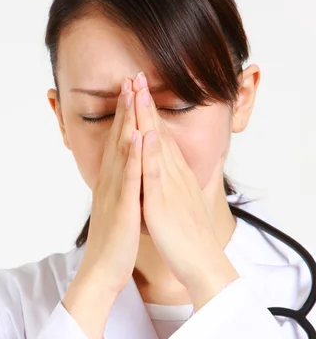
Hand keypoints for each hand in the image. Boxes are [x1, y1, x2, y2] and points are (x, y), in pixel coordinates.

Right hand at [77, 77, 142, 295]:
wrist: (103, 271)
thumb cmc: (113, 242)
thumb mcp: (117, 209)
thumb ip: (120, 189)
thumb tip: (125, 175)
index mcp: (111, 182)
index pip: (118, 142)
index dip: (124, 115)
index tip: (130, 91)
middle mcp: (110, 182)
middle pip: (118, 138)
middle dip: (125, 108)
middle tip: (130, 78)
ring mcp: (115, 193)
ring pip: (121, 151)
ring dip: (127, 121)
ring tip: (132, 94)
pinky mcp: (123, 208)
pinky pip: (129, 179)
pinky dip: (134, 156)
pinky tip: (139, 135)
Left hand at [132, 72, 238, 308]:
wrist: (202, 262)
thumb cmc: (188, 238)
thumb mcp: (178, 204)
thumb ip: (171, 186)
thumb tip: (164, 177)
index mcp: (174, 176)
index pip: (160, 139)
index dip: (149, 114)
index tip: (139, 92)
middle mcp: (174, 175)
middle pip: (158, 134)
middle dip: (146, 105)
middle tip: (137, 76)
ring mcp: (171, 186)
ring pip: (157, 146)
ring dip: (147, 117)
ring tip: (139, 90)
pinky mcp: (165, 202)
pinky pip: (157, 174)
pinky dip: (151, 153)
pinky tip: (146, 133)